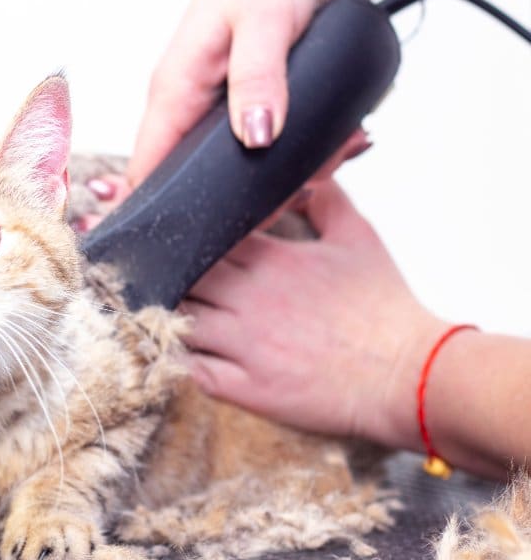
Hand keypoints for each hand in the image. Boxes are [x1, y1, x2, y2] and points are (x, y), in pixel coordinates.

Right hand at [126, 0, 380, 186]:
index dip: (161, 210)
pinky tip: (330, 143)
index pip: (146, 171)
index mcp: (174, 91)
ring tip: (329, 156)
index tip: (199, 233)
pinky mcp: (246, 111)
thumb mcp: (264, 22)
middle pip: (196, 182)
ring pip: (237, 172)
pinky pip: (263, 152)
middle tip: (300, 184)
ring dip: (285, 175)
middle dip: (248, 196)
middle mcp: (189, 108)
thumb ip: (258, 80)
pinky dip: (298, 155)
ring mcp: (217, 113)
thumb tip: (254, 137)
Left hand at [180, 175, 446, 447]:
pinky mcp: (247, 387)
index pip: (202, 235)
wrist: (411, 372)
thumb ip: (325, 198)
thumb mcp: (358, 236)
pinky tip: (170, 350)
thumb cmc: (385, 307)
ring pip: (175, 321)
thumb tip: (307, 171)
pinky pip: (190, 370)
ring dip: (161, 314)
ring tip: (156, 309)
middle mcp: (250, 300)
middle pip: (179, 276)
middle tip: (149, 272)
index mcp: (271, 259)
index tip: (169, 235)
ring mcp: (245, 346)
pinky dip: (173, 358)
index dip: (179, 235)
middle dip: (162, 273)